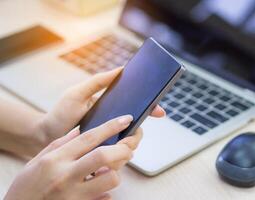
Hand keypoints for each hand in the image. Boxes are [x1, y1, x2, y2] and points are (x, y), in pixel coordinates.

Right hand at [5, 115, 136, 199]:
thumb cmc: (27, 187)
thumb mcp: (39, 159)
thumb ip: (61, 144)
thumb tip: (81, 131)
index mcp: (56, 159)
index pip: (89, 137)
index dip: (111, 126)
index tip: (125, 120)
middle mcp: (66, 176)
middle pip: (104, 155)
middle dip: (122, 149)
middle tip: (128, 148)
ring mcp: (74, 195)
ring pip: (110, 179)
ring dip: (116, 172)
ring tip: (110, 170)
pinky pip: (105, 198)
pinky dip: (108, 191)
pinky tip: (101, 187)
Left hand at [33, 67, 164, 155]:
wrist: (46, 136)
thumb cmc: (61, 113)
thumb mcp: (79, 93)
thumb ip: (99, 82)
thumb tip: (121, 69)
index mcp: (111, 105)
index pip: (136, 105)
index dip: (150, 108)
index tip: (159, 111)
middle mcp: (113, 120)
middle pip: (137, 125)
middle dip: (138, 130)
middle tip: (134, 132)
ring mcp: (109, 135)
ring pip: (131, 141)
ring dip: (131, 143)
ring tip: (122, 144)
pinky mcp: (103, 149)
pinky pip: (119, 152)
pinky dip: (121, 153)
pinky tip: (117, 153)